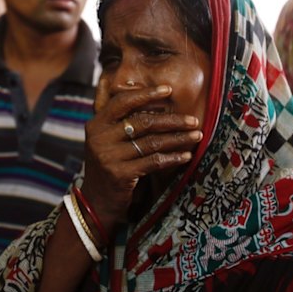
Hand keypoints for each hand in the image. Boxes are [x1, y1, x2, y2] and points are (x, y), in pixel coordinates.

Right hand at [81, 80, 202, 227]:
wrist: (96, 201)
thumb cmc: (109, 166)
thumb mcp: (107, 141)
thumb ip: (123, 123)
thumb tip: (157, 104)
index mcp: (97, 124)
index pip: (123, 101)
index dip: (146, 94)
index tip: (168, 90)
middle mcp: (100, 138)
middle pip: (143, 122)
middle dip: (172, 120)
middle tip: (193, 120)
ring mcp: (109, 156)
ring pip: (152, 142)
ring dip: (178, 138)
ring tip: (196, 135)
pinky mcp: (120, 174)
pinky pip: (153, 161)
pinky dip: (173, 157)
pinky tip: (186, 156)